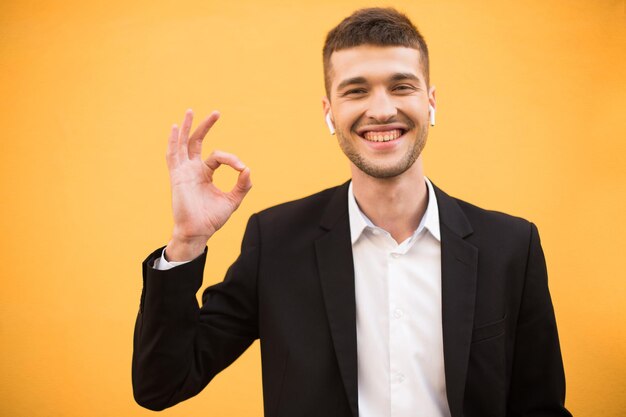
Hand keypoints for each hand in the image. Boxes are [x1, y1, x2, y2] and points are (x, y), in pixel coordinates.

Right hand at [165, 109, 251, 260]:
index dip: (232, 159)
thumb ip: (242, 185)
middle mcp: (193, 169)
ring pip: (183, 144)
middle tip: (216, 112)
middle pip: (196, 141)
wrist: (199, 231)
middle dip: (206, 126)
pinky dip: (173, 141)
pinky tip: (174, 128)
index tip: (242, 169)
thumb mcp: (233, 200)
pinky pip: (172, 155)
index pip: (218, 156)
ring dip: (186, 127)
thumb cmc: (212, 218)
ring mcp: (184, 171)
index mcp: (205, 173)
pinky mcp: (177, 176)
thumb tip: (248, 169)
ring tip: (190, 111)